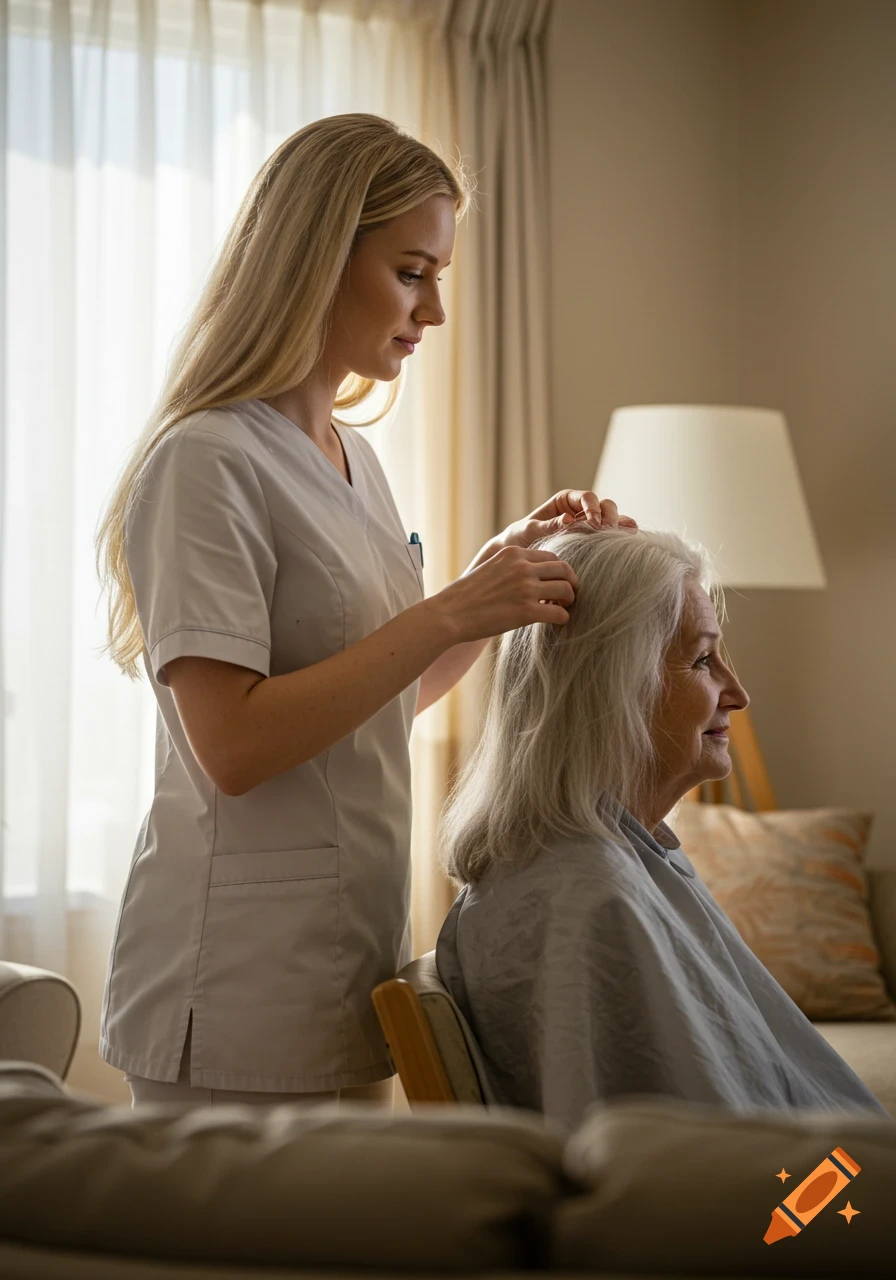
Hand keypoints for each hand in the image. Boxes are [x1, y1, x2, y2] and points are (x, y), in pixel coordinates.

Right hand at [425, 546, 578, 643]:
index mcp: (513, 553)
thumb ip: (510, 567)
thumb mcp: (489, 567)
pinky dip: (563, 618)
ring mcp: (525, 589)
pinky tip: (557, 622)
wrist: (450, 613)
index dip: (559, 571)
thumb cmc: (465, 595)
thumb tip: (528, 575)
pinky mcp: (526, 611)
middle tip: (568, 596)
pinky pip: (559, 613)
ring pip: (566, 589)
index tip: (556, 583)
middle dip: (571, 583)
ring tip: (562, 608)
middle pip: (564, 569)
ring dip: (569, 600)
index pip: (551, 557)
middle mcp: (522, 567)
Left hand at [494, 491, 637, 550]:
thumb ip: (548, 525)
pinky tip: (630, 539)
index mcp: (565, 500)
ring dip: (619, 524)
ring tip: (621, 536)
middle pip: (604, 505)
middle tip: (607, 531)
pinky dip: (622, 534)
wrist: (521, 554)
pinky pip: (611, 532)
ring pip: (612, 517)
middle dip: (609, 516)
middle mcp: (580, 508)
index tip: (593, 524)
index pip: (587, 497)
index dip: (593, 508)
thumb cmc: (521, 537)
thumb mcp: (530, 529)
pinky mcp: (593, 538)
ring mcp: (588, 523)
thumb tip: (568, 519)